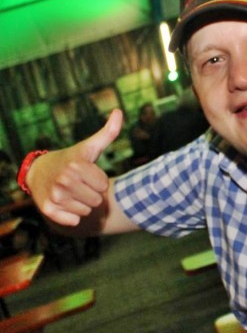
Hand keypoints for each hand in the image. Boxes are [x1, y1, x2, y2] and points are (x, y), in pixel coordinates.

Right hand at [27, 109, 122, 225]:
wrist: (40, 171)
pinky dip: (72, 215)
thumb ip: (108, 132)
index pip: (104, 185)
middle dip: (92, 193)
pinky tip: (64, 202)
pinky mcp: (48, 210)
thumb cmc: (73, 159)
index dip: (98, 180)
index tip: (87, 173)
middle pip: (97, 200)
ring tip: (72, 191)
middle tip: (80, 184)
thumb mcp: (90, 147)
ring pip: (87, 211)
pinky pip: (74, 220)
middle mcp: (64, 180)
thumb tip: (119, 111)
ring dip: (82, 204)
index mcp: (77, 165)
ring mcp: (55, 196)